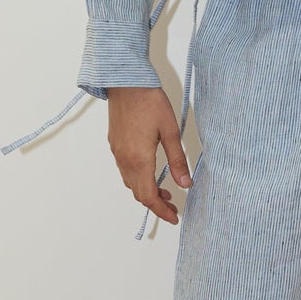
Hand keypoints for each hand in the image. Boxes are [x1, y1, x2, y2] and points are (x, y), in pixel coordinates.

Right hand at [108, 87, 192, 226]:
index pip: (149, 196)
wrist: (125, 82)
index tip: (174, 217)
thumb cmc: (149, 102)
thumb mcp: (171, 131)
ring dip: (146, 191)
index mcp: (139, 160)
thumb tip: (186, 184)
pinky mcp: (115, 144)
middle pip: (138, 193)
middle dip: (156, 204)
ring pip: (130, 182)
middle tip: (174, 205)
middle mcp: (125, 160)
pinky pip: (125, 170)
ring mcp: (117, 152)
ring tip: (165, 191)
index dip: (161, 211)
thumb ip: (178, 160)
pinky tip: (150, 172)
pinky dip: (138, 179)